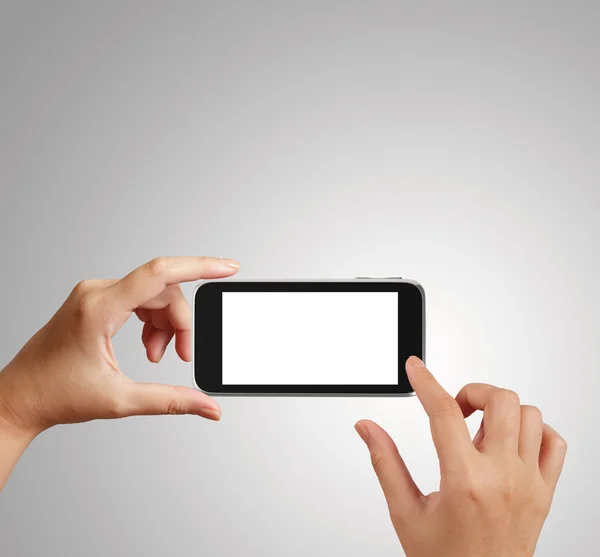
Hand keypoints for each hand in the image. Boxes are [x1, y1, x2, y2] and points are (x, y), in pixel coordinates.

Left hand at [0, 256, 238, 436]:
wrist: (20, 397)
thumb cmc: (56, 394)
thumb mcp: (120, 400)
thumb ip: (171, 400)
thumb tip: (208, 406)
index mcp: (99, 308)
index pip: (160, 273)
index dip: (200, 266)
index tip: (227, 268)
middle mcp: (97, 292)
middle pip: (164, 291)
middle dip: (181, 323)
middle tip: (181, 356)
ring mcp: (95, 293)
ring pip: (154, 295)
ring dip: (166, 325)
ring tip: (156, 356)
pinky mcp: (97, 299)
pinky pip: (140, 299)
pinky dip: (152, 321)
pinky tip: (147, 345)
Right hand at [355, 356, 566, 556]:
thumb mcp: (405, 512)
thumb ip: (385, 462)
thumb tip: (367, 428)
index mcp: (464, 482)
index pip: (444, 412)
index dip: (426, 382)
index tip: (416, 369)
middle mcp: (503, 478)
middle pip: (499, 400)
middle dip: (471, 391)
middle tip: (455, 409)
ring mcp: (529, 484)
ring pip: (529, 414)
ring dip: (500, 411)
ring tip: (479, 432)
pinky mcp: (545, 492)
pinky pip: (555, 443)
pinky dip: (534, 431)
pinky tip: (511, 442)